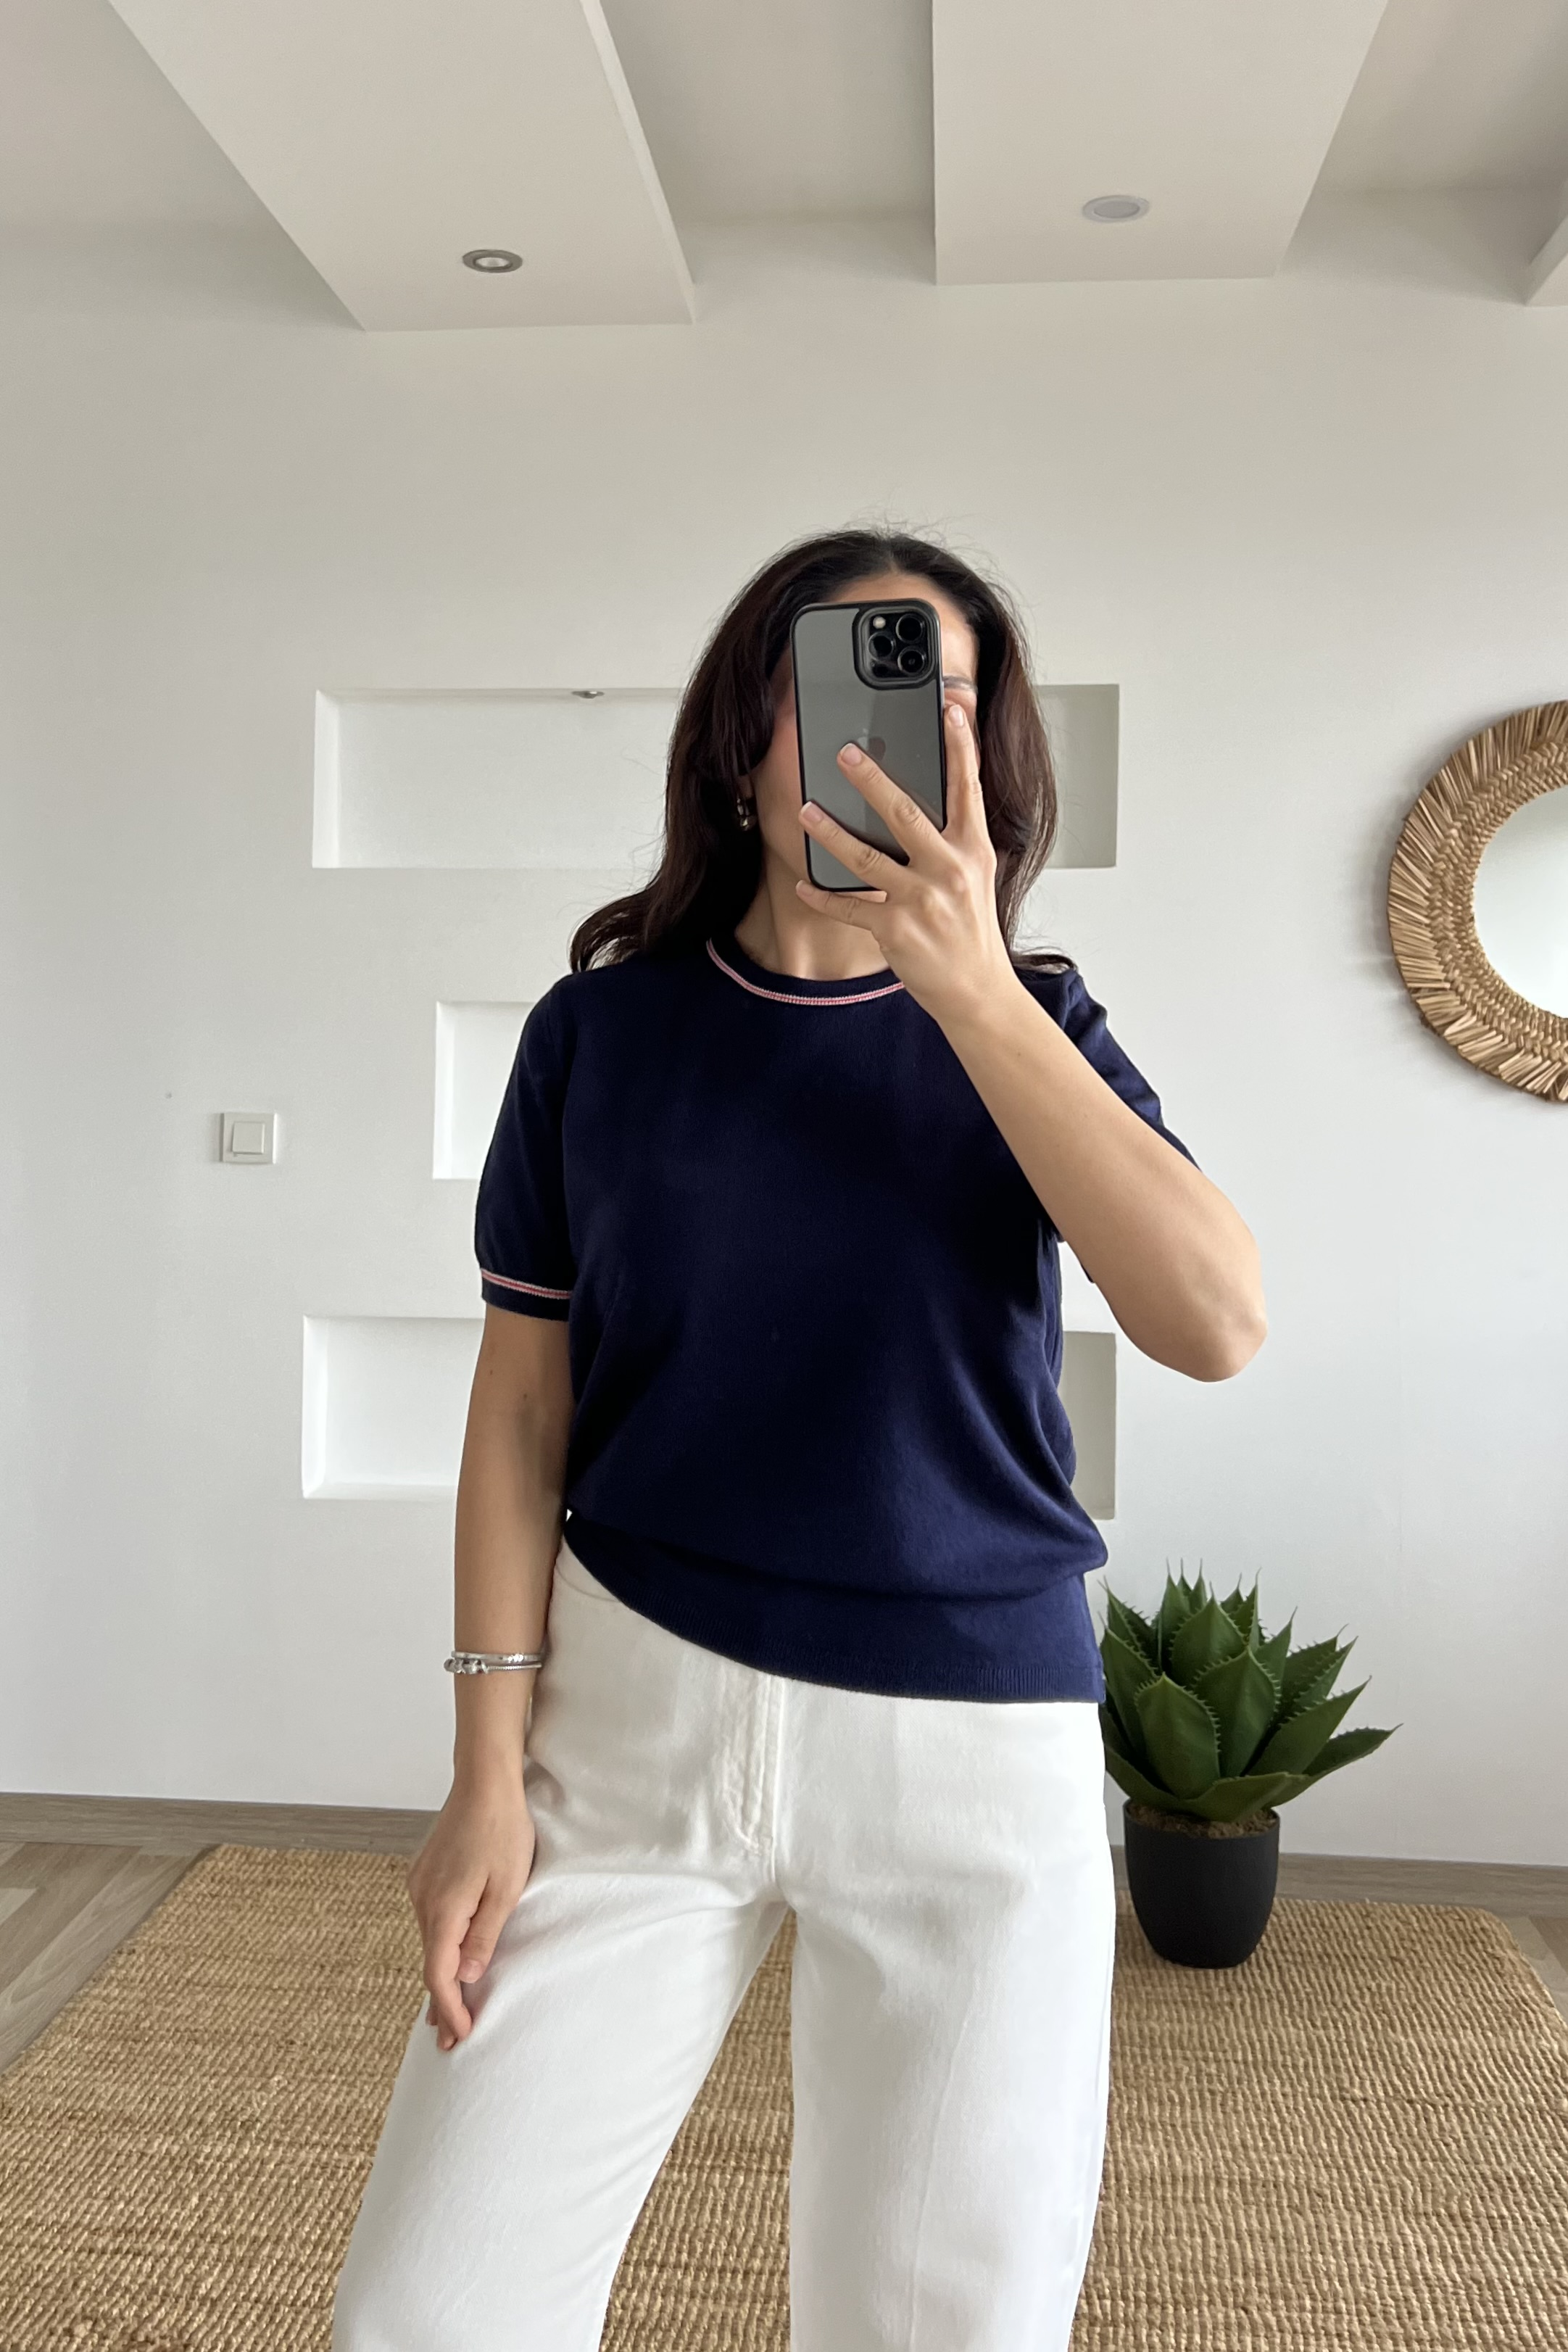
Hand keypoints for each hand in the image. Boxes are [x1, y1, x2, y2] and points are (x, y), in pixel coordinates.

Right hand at [407, 1775, 535, 2051]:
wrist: (484, 1781)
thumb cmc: (504, 1830)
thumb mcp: (507, 1888)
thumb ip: (486, 1935)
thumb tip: (470, 1978)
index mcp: (443, 1908)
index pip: (439, 1974)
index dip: (449, 2009)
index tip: (461, 2035)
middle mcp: (422, 1899)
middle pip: (431, 1961)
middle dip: (443, 2001)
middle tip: (452, 2041)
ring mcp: (419, 1884)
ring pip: (430, 1940)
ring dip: (441, 1972)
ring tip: (451, 2008)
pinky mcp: (424, 1873)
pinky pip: (430, 1919)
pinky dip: (440, 1943)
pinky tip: (449, 1957)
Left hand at [795, 702, 1019, 1030]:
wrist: (976, 990)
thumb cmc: (970, 930)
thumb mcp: (974, 876)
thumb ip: (953, 838)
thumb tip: (921, 799)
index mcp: (973, 850)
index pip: (967, 789)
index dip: (961, 747)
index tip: (951, 711)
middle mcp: (949, 870)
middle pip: (905, 814)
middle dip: (872, 781)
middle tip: (845, 754)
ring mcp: (922, 901)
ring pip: (866, 858)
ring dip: (831, 832)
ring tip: (807, 811)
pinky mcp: (897, 930)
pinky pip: (849, 906)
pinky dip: (822, 895)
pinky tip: (804, 884)